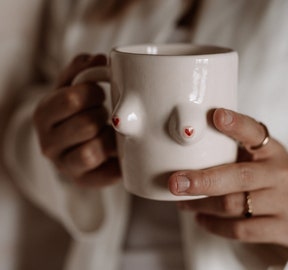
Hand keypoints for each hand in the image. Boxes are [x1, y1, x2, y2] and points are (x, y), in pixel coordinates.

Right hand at [34, 54, 120, 186]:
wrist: (70, 145)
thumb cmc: (74, 112)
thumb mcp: (72, 86)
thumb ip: (82, 69)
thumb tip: (100, 58)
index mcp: (44, 114)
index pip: (73, 99)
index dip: (94, 93)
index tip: (99, 93)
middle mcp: (48, 143)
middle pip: (87, 124)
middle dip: (102, 115)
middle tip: (103, 114)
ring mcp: (65, 165)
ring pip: (94, 150)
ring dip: (109, 138)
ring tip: (109, 132)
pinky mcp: (83, 181)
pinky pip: (107, 173)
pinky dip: (117, 160)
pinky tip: (117, 150)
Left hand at [168, 108, 287, 246]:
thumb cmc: (269, 176)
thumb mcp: (260, 157)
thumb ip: (232, 150)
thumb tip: (185, 146)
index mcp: (273, 150)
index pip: (256, 133)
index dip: (237, 125)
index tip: (216, 116)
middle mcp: (281, 174)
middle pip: (239, 177)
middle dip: (203, 180)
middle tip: (175, 182)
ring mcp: (285, 202)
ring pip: (234, 205)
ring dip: (201, 204)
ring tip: (181, 202)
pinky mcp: (284, 228)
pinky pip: (240, 230)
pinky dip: (214, 225)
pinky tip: (200, 218)